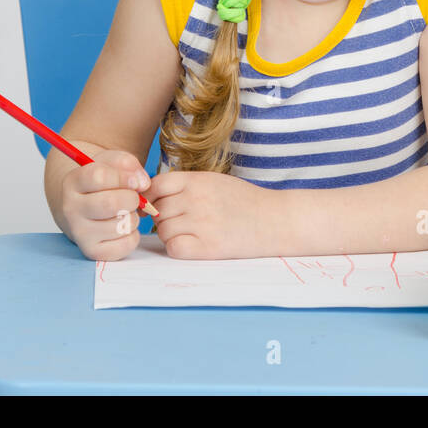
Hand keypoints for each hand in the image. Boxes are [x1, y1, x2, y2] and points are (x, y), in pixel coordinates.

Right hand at [60, 149, 150, 260]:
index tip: (134, 181)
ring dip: (133, 218)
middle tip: (133, 198)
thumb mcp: (111, 163)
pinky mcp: (92, 251)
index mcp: (73, 182)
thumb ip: (128, 164)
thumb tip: (143, 183)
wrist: (85, 206)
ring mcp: (79, 232)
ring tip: (125, 213)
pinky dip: (133, 235)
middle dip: (132, 199)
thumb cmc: (102, 182)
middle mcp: (71, 208)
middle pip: (111, 203)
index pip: (99, 177)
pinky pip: (125, 244)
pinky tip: (124, 228)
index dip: (124, 177)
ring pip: (121, 225)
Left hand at [144, 169, 276, 258]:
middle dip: (164, 217)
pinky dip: (178, 247)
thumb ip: (186, 185)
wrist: (274, 219)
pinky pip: (173, 247)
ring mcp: (201, 223)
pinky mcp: (207, 247)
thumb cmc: (245, 200)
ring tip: (191, 232)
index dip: (153, 196)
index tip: (161, 203)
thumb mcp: (215, 181)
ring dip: (171, 233)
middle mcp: (196, 199)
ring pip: (163, 230)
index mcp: (198, 180)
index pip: (156, 185)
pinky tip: (192, 244)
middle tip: (182, 221)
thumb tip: (153, 196)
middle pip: (157, 210)